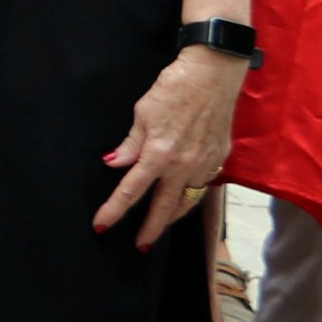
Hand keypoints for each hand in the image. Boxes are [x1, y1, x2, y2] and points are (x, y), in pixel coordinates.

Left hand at [97, 45, 245, 248]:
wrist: (214, 75)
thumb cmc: (175, 88)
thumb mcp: (143, 113)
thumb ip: (131, 144)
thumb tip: (114, 164)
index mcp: (159, 155)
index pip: (131, 191)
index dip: (114, 210)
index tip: (102, 225)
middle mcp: (184, 165)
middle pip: (164, 207)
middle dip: (150, 229)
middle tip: (140, 246)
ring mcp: (205, 163)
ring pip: (188, 200)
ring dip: (173, 217)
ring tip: (160, 227)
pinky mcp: (220, 157)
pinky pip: (204, 184)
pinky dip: (192, 195)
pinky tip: (184, 198)